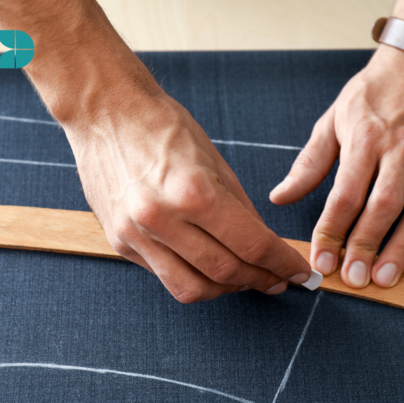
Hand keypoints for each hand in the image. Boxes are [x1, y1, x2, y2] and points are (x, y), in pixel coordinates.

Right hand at [65, 89, 311, 302]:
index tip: (299, 274)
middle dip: (261, 280)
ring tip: (245, 280)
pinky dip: (193, 278)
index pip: (252, 245)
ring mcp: (136, 235)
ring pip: (192, 289)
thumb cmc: (163, 126)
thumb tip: (265, 246)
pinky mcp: (119, 243)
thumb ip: (242, 209)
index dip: (283, 264)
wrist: (104, 111)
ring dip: (226, 290)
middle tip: (278, 280)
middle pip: (226, 272)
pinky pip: (165, 276)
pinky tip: (209, 268)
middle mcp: (161, 219)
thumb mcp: (216, 161)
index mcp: (194, 192)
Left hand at [270, 45, 403, 287]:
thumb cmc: (375, 93)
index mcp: (365, 138)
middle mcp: (400, 150)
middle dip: (366, 247)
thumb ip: (309, 162)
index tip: (321, 261)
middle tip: (353, 279)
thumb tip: (280, 197)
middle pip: (382, 207)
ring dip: (401, 250)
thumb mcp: (334, 119)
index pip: (345, 195)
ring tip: (385, 280)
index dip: (331, 232)